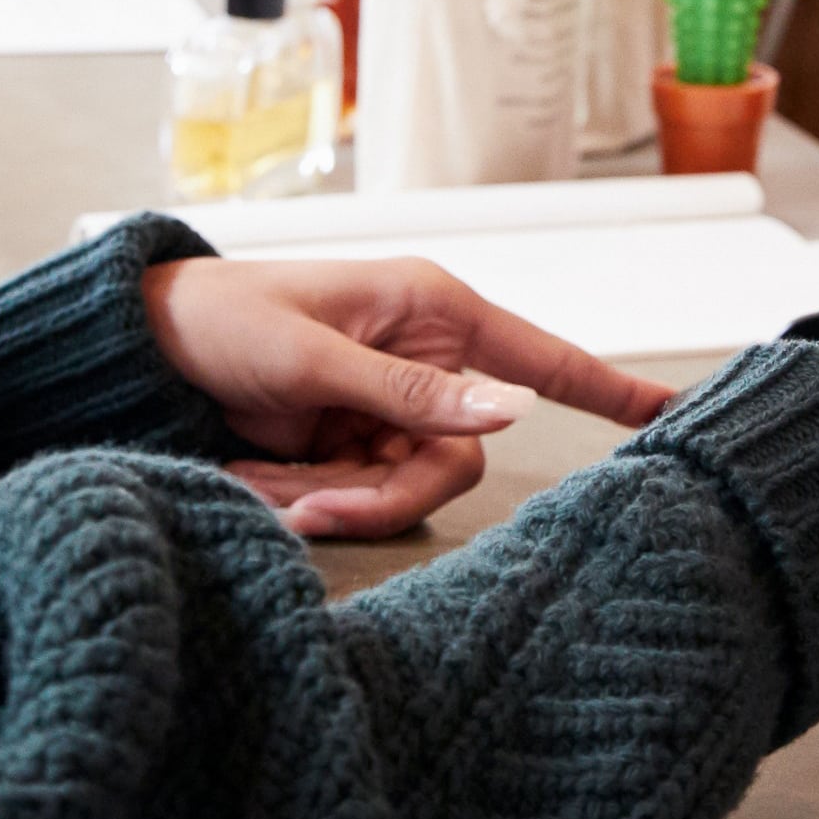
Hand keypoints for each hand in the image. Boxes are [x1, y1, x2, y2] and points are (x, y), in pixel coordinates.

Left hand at [137, 256, 677, 539]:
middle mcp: (426, 358)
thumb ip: (410, 394)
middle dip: (377, 493)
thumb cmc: (223, 321)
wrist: (143, 348)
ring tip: (258, 483)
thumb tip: (511, 410)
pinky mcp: (354, 441)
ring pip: (407, 487)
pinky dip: (307, 499)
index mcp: (433, 311)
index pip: (543, 358)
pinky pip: (362, 494)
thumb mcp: (310, 359)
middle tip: (303, 506)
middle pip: (458, 458)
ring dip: (330, 500)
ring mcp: (390, 404)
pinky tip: (253, 476)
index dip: (611, 389)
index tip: (676, 412)